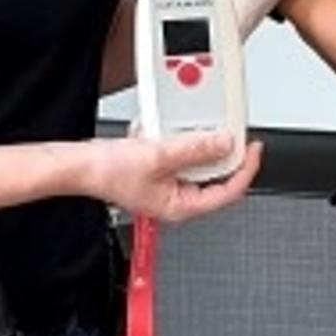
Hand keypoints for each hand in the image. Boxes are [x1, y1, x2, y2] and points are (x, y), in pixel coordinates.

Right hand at [87, 130, 263, 222]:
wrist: (82, 164)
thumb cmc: (109, 173)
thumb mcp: (159, 156)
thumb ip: (194, 149)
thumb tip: (224, 143)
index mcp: (182, 206)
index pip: (229, 191)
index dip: (246, 169)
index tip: (254, 148)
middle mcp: (178, 197)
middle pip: (217, 174)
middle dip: (220, 150)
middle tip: (228, 131)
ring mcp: (170, 183)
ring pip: (199, 161)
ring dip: (196, 142)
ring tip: (188, 130)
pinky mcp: (162, 168)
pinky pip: (182, 152)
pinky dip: (179, 138)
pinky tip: (166, 131)